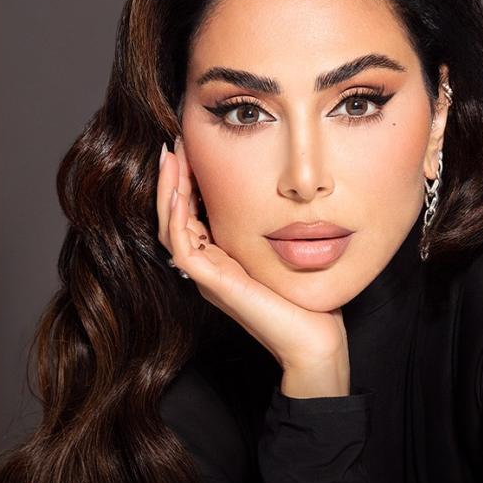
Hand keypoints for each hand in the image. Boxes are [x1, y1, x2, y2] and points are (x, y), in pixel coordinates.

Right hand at [156, 137, 349, 393]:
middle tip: (172, 144)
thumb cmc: (305, 298)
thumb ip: (269, 227)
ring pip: (170, 229)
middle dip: (171, 179)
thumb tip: (275, 192)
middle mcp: (208, 268)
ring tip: (171, 157)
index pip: (189, 216)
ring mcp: (208, 278)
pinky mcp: (213, 285)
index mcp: (220, 261)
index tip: (189, 149)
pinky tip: (180, 192)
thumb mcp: (283, 251)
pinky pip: (183, 248)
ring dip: (168, 191)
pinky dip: (177, 218)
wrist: (314, 338)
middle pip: (173, 218)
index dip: (184, 182)